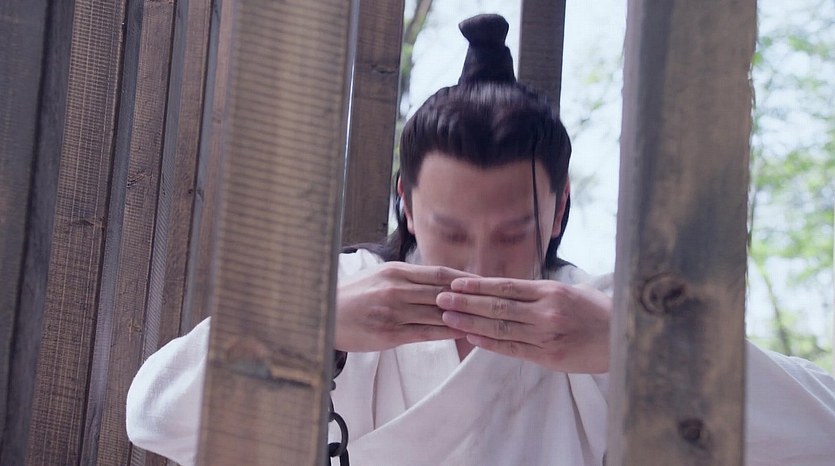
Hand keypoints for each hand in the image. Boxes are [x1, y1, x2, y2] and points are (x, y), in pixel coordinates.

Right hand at [335, 262, 476, 351]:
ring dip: (463, 316)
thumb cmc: (354, 296)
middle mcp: (397, 289)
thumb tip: (438, 280)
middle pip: (443, 292)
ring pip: (437, 313)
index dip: (464, 278)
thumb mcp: (380, 276)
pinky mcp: (389, 333)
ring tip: (485, 320)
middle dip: (470, 297)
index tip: (484, 282)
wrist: (324, 315)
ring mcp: (393, 312)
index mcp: (396, 272)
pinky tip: (462, 333)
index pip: (439, 273)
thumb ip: (407, 277)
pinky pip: (425, 333)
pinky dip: (446, 332)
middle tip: (494, 301)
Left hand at [436, 277, 610, 372]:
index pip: (506, 286)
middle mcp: (546, 311)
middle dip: (465, 303)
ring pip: (501, 328)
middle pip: (497, 306)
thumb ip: (540, 291)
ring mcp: (546, 335)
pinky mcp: (549, 356)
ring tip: (447, 318)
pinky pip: (513, 349)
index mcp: (550, 291)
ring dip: (470, 323)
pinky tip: (471, 338)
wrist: (624, 339)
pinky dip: (490, 343)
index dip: (478, 286)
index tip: (455, 283)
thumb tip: (506, 288)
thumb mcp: (571, 291)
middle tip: (440, 299)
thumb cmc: (597, 312)